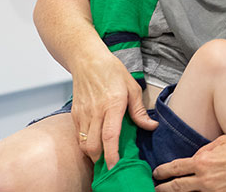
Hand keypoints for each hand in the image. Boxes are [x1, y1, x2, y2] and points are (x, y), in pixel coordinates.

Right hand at [70, 52, 157, 167]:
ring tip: (104, 156)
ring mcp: (83, 113)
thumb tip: (151, 126)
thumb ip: (140, 111)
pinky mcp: (75, 114)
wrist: (87, 60)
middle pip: (93, 146)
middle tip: (112, 164)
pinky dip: (86, 143)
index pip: (110, 136)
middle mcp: (95, 112)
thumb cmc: (112, 72)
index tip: (115, 166)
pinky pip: (78, 135)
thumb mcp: (133, 88)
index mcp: (113, 105)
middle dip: (101, 160)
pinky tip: (96, 142)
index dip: (112, 154)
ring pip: (84, 144)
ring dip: (93, 154)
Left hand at [153, 133, 225, 191]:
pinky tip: (201, 190)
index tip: (157, 173)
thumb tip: (197, 158)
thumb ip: (206, 151)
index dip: (163, 172)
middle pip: (178, 188)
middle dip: (164, 188)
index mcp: (204, 162)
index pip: (176, 169)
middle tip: (157, 188)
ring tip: (175, 190)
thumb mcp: (224, 141)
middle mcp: (207, 180)